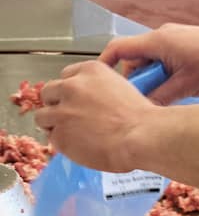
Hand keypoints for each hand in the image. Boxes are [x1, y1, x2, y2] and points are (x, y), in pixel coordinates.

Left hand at [34, 60, 159, 171]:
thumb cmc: (139, 116)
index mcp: (90, 71)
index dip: (70, 90)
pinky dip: (62, 143)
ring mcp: (62, 112)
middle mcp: (72, 87)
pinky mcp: (59, 136)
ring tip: (71, 132)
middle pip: (48, 92)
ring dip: (53, 124)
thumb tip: (90, 101)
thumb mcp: (121, 87)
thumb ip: (99, 89)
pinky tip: (78, 145)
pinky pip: (52, 138)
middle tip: (69, 115)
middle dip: (56, 104)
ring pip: (42, 116)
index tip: (75, 98)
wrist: (140, 136)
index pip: (65, 75)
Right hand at [99, 23, 198, 105]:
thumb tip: (140, 112)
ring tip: (162, 97)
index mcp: (157, 41)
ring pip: (150, 60)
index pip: (118, 49)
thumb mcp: (186, 86)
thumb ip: (159, 98)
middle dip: (134, 80)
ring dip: (151, 78)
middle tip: (141, 101)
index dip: (105, 66)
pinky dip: (163, 73)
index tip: (99, 85)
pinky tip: (175, 89)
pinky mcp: (184, 43)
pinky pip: (163, 58)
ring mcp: (174, 38)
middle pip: (134, 58)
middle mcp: (162, 35)